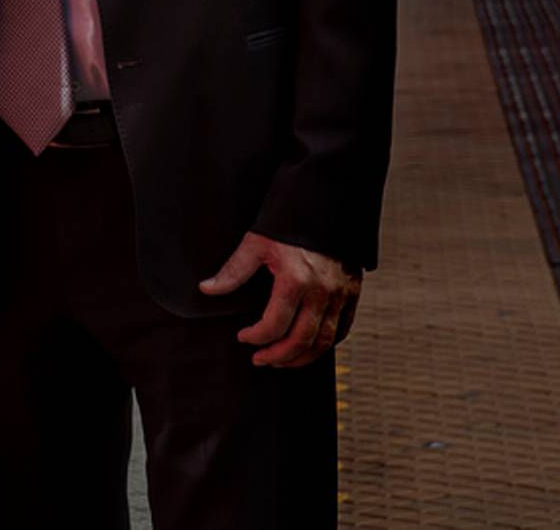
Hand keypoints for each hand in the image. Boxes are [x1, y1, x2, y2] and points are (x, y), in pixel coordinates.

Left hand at [200, 232, 360, 368]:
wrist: (326, 200)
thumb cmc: (288, 219)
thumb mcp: (256, 242)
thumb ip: (233, 271)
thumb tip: (207, 289)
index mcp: (296, 280)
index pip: (275, 325)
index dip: (256, 338)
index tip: (243, 337)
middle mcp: (322, 292)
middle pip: (301, 341)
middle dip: (278, 356)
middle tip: (260, 359)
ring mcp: (341, 294)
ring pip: (324, 342)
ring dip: (302, 357)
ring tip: (281, 360)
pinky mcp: (352, 293)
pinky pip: (342, 329)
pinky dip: (326, 344)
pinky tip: (308, 346)